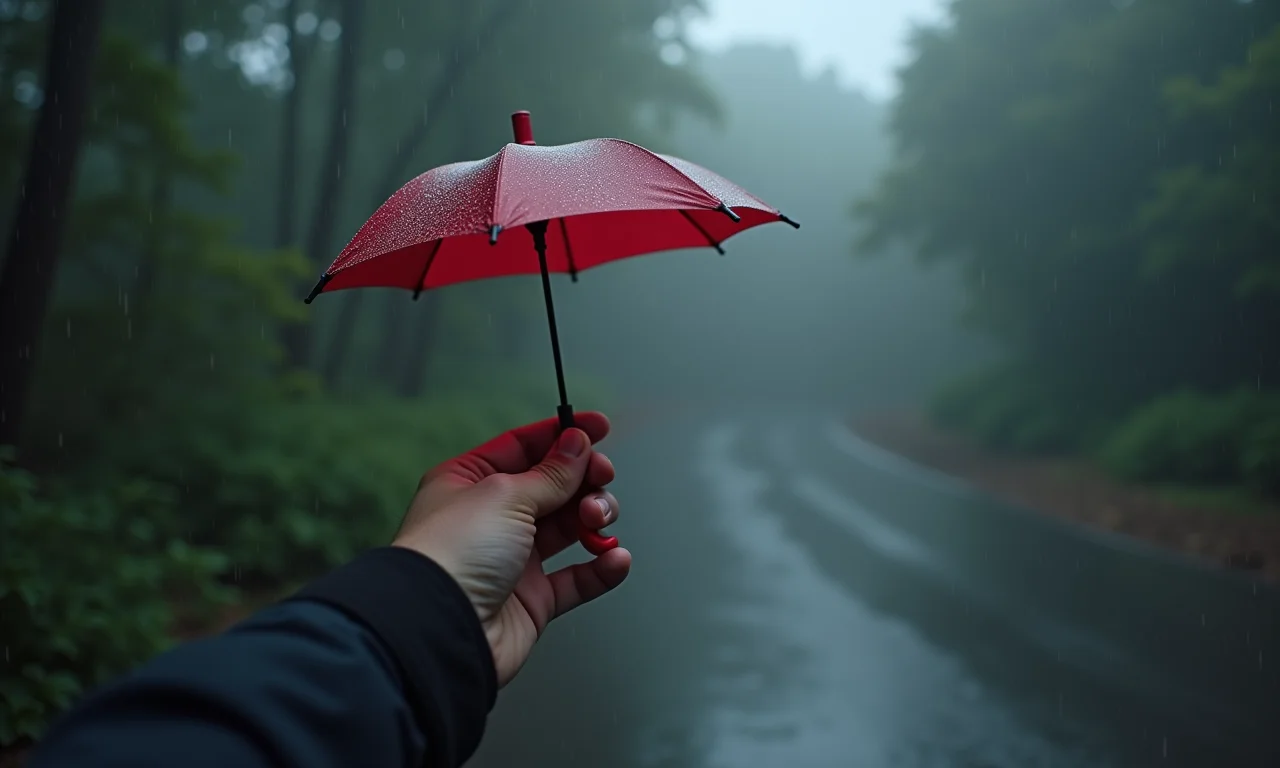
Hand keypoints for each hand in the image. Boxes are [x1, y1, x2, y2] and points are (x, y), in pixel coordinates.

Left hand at [392, 412, 631, 686]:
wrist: (441, 628)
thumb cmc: (453, 554)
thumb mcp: (505, 495)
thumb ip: (550, 473)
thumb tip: (577, 445)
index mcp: (471, 482)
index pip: (524, 446)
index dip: (563, 435)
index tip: (599, 428)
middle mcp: (491, 519)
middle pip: (554, 487)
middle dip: (584, 480)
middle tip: (601, 478)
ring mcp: (514, 560)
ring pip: (570, 528)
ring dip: (594, 518)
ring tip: (596, 521)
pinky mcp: (532, 600)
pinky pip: (577, 579)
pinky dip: (601, 568)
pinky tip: (614, 558)